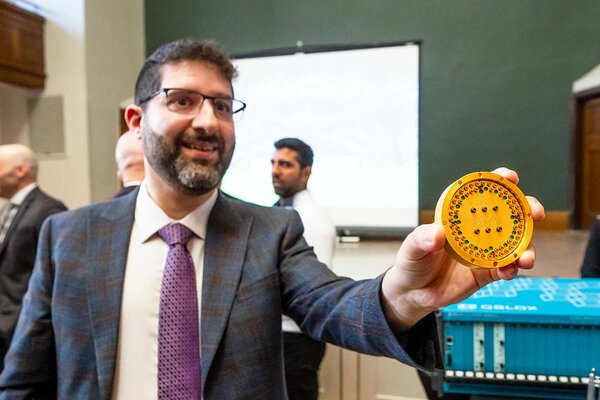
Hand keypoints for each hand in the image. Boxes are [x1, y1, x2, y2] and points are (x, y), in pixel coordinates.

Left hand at [381, 167, 544, 330]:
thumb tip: (437, 233)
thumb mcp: (412, 247)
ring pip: (514, 244)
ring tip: (526, 257)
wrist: (413, 293)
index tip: (510, 178)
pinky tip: (510, 270)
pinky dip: (512, 269)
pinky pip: (505, 269)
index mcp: (459, 217)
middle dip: (527, 210)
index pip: (481, 194)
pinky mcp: (486, 274)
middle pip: (508, 215)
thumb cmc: (412, 262)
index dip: (498, 182)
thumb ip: (422, 239)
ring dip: (527, 247)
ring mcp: (484, 252)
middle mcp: (476, 231)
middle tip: (536, 212)